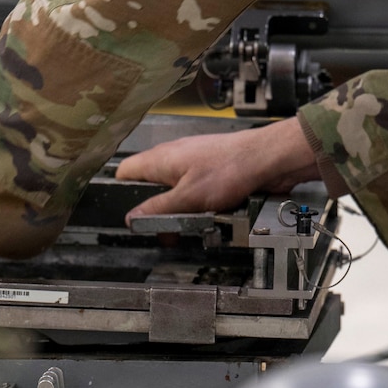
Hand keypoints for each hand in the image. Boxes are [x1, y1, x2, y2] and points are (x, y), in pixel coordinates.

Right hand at [115, 117, 322, 221]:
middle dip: (154, 210)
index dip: (120, 194)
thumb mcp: (188, 197)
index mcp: (159, 158)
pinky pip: (193, 190)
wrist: (266, 160)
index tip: (127, 215)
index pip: (124, 172)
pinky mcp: (210, 169)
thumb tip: (132, 218)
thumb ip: (157, 208)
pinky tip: (207, 215)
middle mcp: (172, 157)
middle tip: (164, 230)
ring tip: (188, 225)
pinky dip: (196, 204)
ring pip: (172, 190)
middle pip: (149, 185)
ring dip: (177, 209)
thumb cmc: (230, 169)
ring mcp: (191, 162)